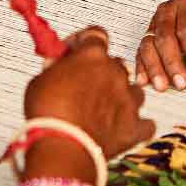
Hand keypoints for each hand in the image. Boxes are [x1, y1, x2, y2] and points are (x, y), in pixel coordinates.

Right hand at [22, 27, 155, 161]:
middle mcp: (115, 73)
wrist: (61, 149)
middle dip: (100, 72)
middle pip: (114, 64)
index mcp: (92, 56)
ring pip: (132, 90)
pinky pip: (145, 123)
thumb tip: (58, 63)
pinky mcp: (134, 127)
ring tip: (100, 110)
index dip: (84, 42)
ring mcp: (128, 100)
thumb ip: (55, 67)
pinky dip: (136, 125)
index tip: (74, 51)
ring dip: (119, 97)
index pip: (96, 35)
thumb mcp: (41, 79)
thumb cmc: (47, 114)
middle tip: (82, 86)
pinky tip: (122, 128)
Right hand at [134, 0, 185, 91]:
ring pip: (148, 44)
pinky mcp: (148, 35)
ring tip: (161, 85)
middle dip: (172, 63)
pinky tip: (143, 80)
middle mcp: (167, 11)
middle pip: (164, 37)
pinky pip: (141, 51)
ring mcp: (155, 23)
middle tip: (181, 82)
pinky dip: (141, 67)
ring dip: (154, 67)